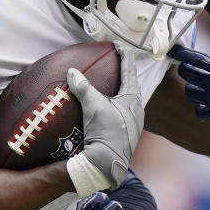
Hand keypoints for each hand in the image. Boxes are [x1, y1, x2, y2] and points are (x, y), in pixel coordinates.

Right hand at [66, 43, 144, 195]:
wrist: (106, 165)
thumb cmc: (105, 133)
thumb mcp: (94, 106)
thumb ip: (84, 87)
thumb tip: (72, 71)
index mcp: (133, 99)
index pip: (130, 70)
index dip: (125, 55)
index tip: (119, 45)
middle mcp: (137, 109)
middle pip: (132, 84)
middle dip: (124, 72)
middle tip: (116, 61)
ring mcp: (133, 122)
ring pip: (128, 99)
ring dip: (120, 89)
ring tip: (111, 81)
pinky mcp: (125, 133)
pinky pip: (122, 111)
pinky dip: (115, 102)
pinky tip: (106, 106)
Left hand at [170, 16, 209, 131]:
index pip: (192, 59)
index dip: (180, 53)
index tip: (174, 49)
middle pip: (186, 75)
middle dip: (185, 68)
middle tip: (189, 65)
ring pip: (190, 94)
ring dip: (191, 87)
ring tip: (197, 83)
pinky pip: (199, 112)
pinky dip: (200, 107)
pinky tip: (206, 102)